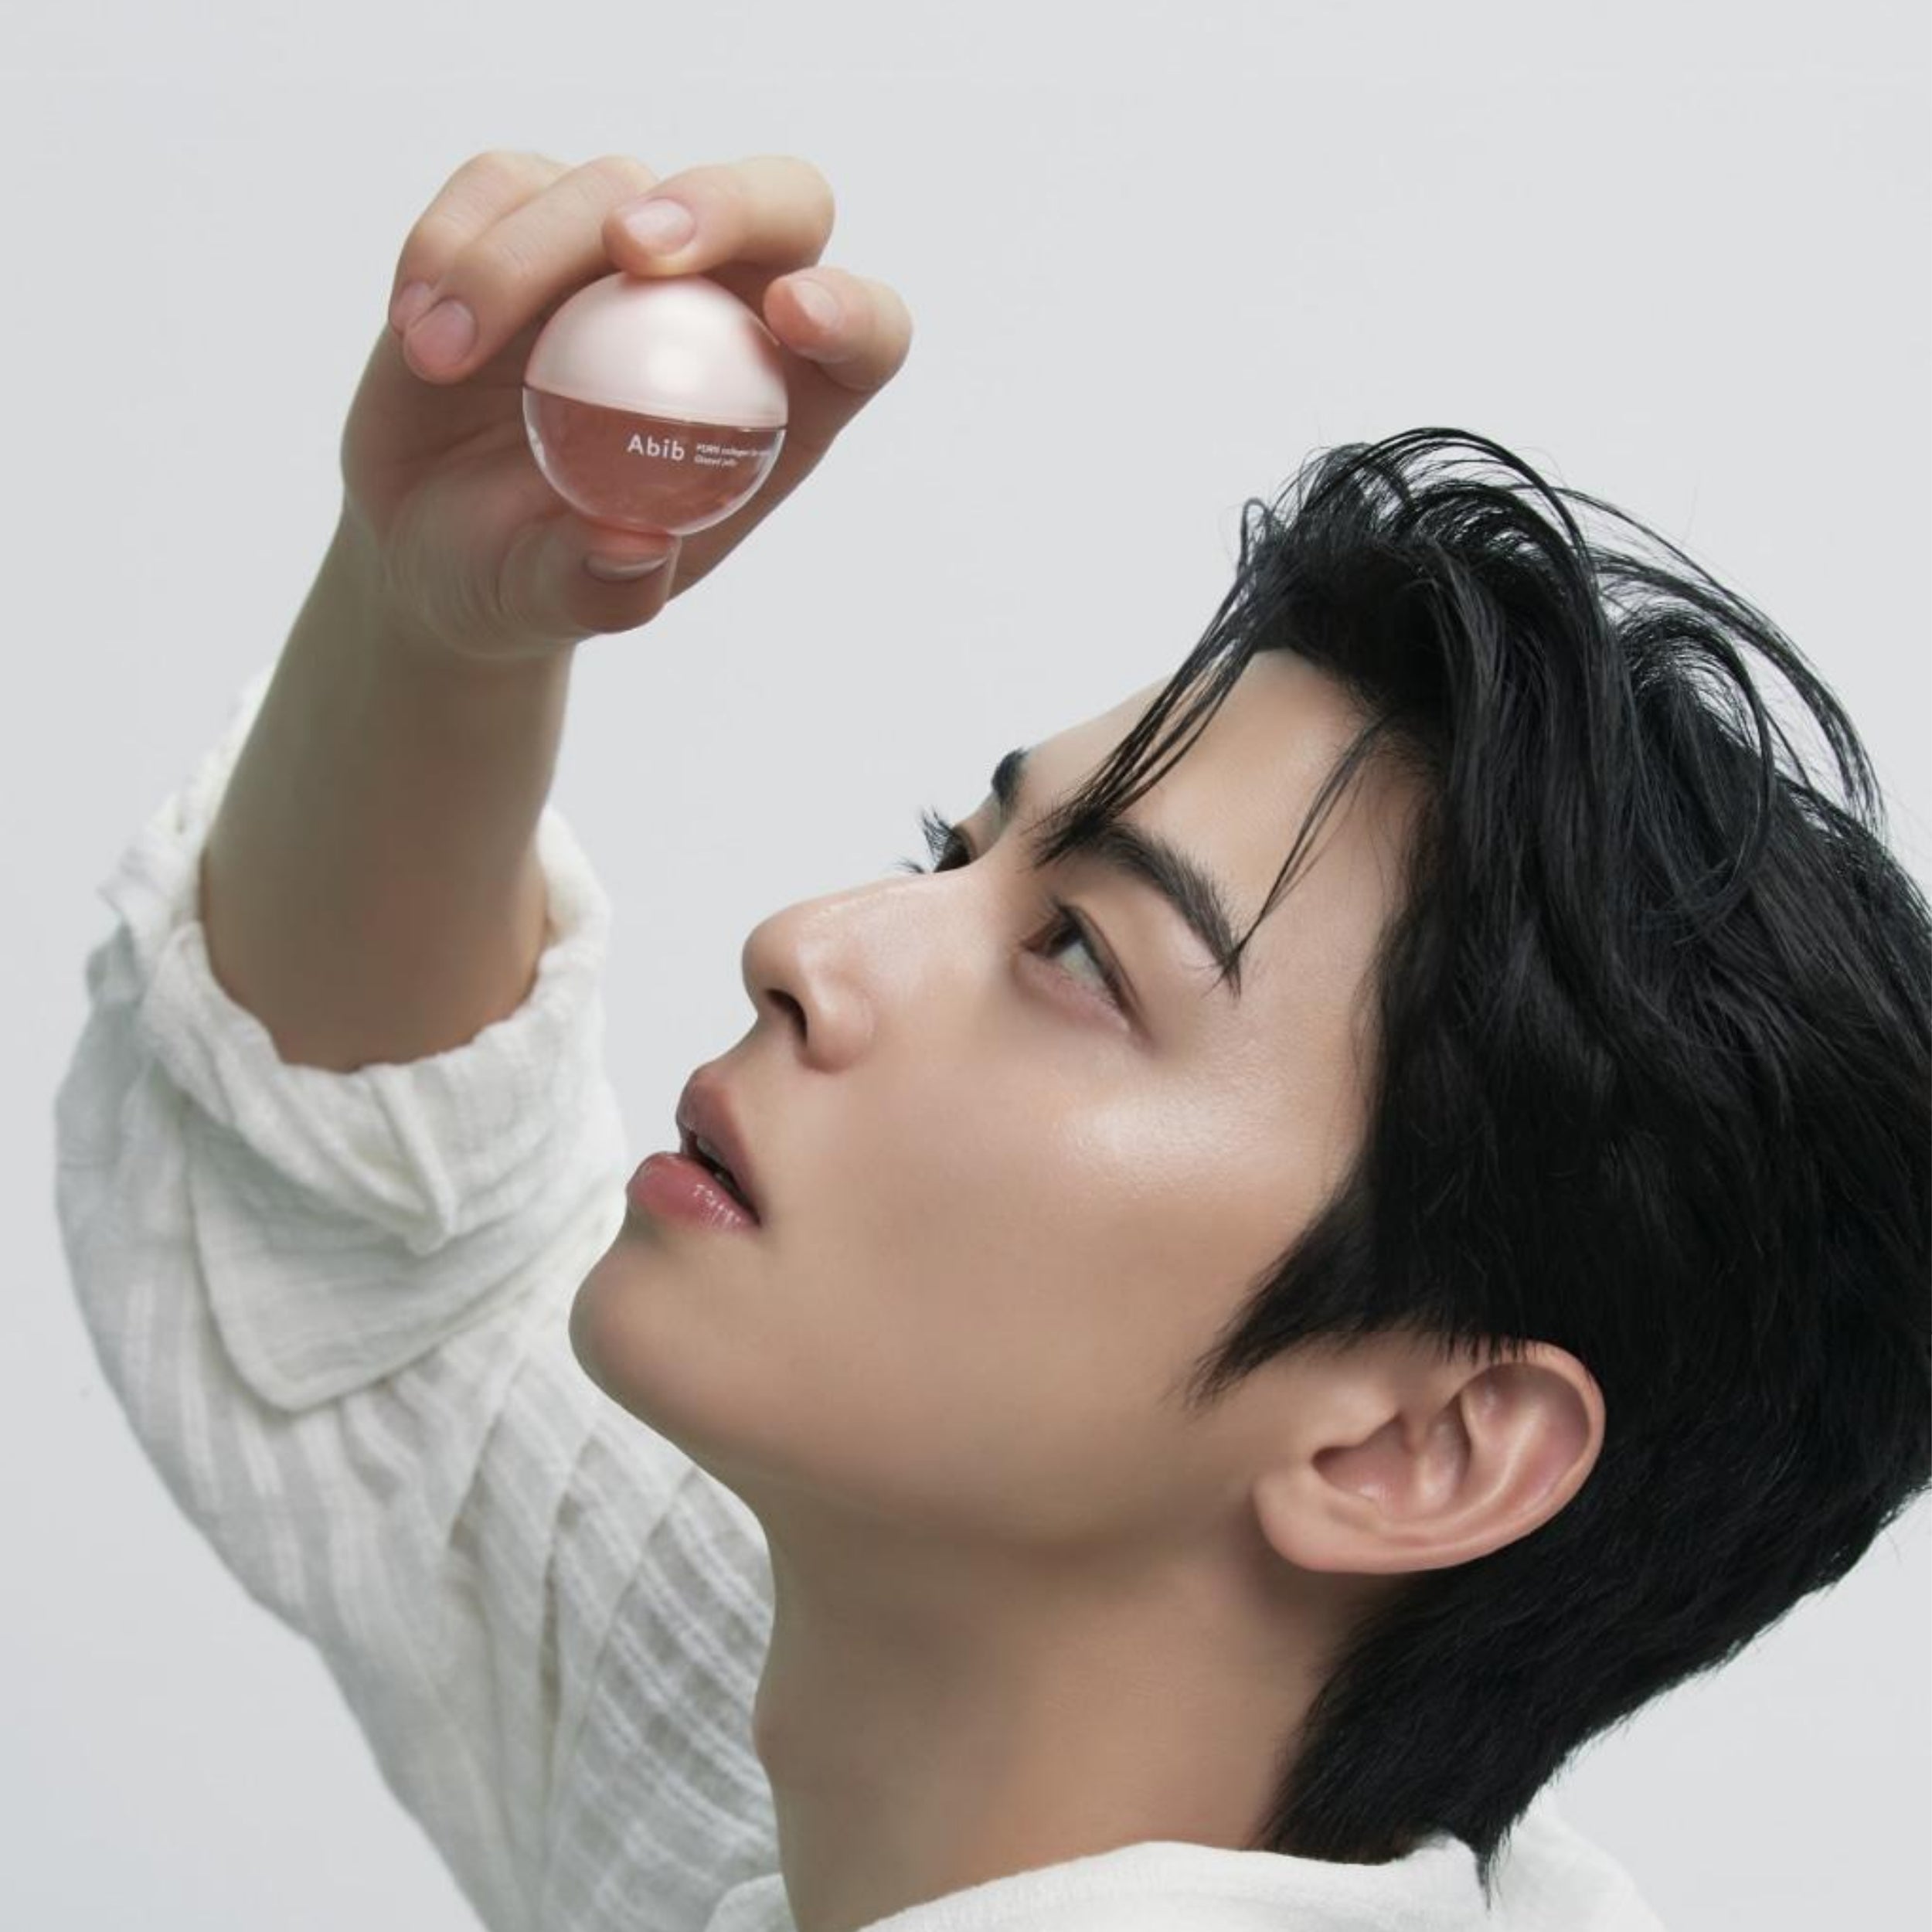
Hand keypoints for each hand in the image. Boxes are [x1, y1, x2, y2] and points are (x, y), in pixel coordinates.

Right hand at [336, 149, 913, 664]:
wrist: (428, 544)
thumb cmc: (523, 579)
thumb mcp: (552, 601)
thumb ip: (601, 588)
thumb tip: (630, 553)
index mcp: (780, 405)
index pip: (864, 334)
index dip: (851, 313)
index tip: (794, 318)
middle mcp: (720, 311)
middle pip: (777, 206)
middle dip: (720, 205)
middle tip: (631, 248)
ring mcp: (624, 255)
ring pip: (611, 186)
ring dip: (517, 262)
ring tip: (440, 360)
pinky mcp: (530, 218)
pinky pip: (504, 182)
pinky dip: (451, 245)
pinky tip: (416, 332)